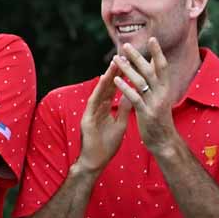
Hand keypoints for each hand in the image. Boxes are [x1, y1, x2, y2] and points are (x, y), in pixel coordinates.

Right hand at [75, 61, 133, 176]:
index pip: (113, 90)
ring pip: (100, 91)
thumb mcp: (120, 124)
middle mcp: (96, 107)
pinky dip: (98, 92)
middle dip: (114, 72)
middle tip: (122, 57)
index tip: (128, 63)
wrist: (96, 161)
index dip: (120, 77)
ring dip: (107, 77)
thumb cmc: (107, 145)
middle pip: (106, 87)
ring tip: (114, 64)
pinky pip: (94, 103)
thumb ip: (123, 109)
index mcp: (104, 109)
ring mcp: (90, 112)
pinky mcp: (87, 119)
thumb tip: (131, 94)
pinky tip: (103, 82)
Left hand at [112, 40, 174, 148]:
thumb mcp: (161, 97)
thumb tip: (156, 63)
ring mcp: (155, 103)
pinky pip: (134, 98)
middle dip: (138, 57)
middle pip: (150, 70)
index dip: (158, 53)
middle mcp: (163, 93)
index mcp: (167, 88)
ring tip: (116, 59)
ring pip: (140, 82)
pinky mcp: (146, 113)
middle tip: (126, 45)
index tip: (152, 39)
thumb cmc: (159, 117)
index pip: (163, 67)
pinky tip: (115, 80)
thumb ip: (158, 82)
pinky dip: (124, 88)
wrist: (163, 140)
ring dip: (127, 69)